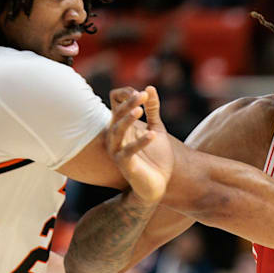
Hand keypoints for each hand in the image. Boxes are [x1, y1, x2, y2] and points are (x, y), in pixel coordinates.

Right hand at [107, 86, 173, 202]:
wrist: (158, 184)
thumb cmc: (155, 157)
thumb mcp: (156, 129)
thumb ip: (152, 110)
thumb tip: (149, 88)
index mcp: (122, 126)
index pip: (116, 103)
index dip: (126, 95)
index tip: (144, 93)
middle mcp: (116, 137)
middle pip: (117, 115)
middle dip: (129, 104)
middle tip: (142, 95)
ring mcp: (118, 151)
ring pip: (117, 131)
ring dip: (128, 120)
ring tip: (140, 111)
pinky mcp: (125, 164)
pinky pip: (128, 151)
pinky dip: (140, 142)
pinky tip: (152, 135)